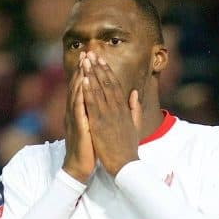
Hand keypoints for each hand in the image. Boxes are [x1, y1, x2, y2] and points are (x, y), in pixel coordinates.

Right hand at [63, 52, 94, 182]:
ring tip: (85, 62)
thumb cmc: (89, 150)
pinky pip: (78, 107)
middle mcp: (75, 113)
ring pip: (77, 94)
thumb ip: (96, 115)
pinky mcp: (78, 126)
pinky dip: (80, 94)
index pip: (84, 89)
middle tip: (87, 53)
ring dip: (80, 77)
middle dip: (83, 69)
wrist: (79, 168)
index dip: (88, 73)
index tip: (93, 59)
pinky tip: (84, 83)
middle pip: (78, 87)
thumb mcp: (94, 129)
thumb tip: (102, 104)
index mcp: (81, 113)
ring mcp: (75, 119)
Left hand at [82, 51, 139, 175]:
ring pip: (99, 91)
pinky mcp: (99, 124)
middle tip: (91, 54)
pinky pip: (92, 105)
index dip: (107, 71)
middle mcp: (116, 109)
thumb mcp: (135, 125)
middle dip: (98, 68)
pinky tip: (83, 80)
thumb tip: (134, 92)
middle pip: (106, 84)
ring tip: (85, 61)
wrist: (125, 165)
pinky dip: (88, 91)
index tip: (100, 60)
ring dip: (91, 74)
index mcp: (123, 109)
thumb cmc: (128, 148)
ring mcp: (107, 116)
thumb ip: (134, 108)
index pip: (114, 85)